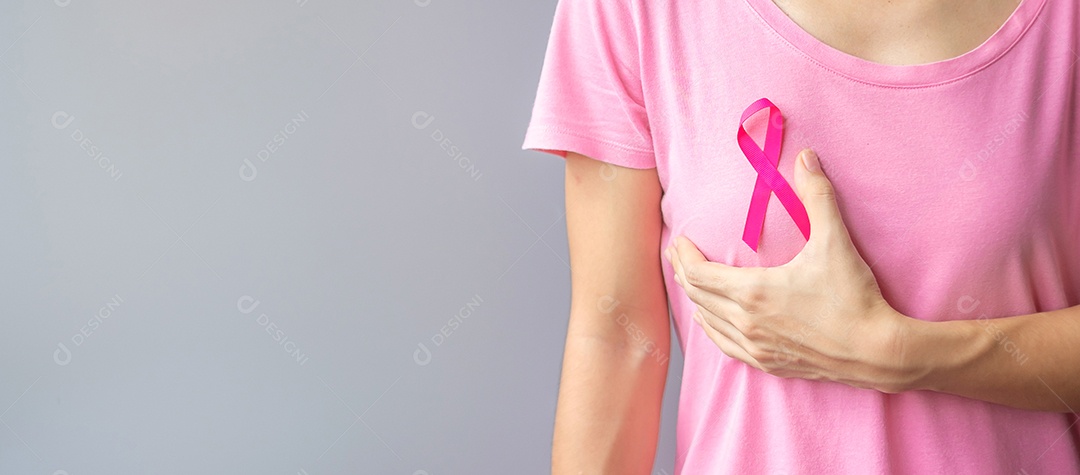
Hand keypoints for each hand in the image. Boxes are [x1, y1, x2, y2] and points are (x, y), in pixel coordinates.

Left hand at [665, 149, 919, 392]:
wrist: (876, 351)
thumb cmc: (854, 298)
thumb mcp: (835, 242)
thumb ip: (818, 196)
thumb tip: (806, 157)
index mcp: (752, 292)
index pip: (698, 273)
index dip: (683, 255)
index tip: (680, 240)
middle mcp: (746, 322)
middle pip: (697, 295)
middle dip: (682, 272)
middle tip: (676, 253)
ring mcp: (755, 346)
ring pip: (708, 321)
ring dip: (695, 299)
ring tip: (688, 281)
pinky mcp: (767, 363)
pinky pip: (725, 345)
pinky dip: (711, 328)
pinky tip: (708, 321)